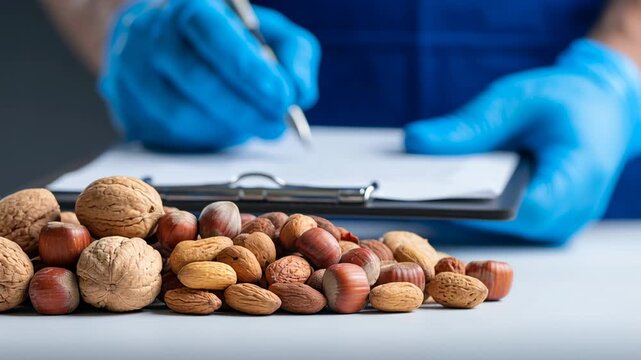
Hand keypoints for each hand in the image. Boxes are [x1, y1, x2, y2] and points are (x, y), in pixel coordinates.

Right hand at [100, 0, 319, 150]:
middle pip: (196, 77)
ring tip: (259, 125)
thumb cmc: (224, 39)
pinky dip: (205, 136)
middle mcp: (152, 33)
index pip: (213, 33)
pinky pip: (168, 132)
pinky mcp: (125, 105)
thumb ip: (294, 55)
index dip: (248, 68)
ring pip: (180, 112)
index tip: (282, 96)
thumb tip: (301, 91)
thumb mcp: (269, 34)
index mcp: (191, 6)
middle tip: (277, 122)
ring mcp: (132, 70)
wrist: (163, 46)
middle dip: (244, 107)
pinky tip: (225, 126)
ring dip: (227, 126)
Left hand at [405, 39, 640, 242]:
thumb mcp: (518, 98)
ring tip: (418, 193)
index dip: (474, 211)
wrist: (601, 109)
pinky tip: (444, 192)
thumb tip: (416, 141)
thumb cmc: (565, 100)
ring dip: (462, 214)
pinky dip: (475, 211)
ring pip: (501, 233)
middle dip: (457, 211)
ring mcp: (558, 224)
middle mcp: (571, 212)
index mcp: (578, 176)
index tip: (428, 196)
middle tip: (409, 194)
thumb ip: (471, 123)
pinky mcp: (542, 224)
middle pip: (506, 228)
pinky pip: (504, 227)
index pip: (522, 211)